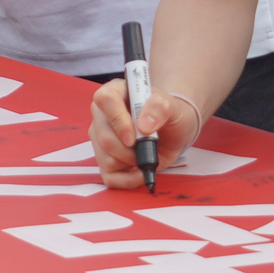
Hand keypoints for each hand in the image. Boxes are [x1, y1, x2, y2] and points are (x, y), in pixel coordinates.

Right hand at [88, 76, 199, 191]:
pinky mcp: (105, 160)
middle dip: (130, 150)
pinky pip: (108, 177)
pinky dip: (128, 180)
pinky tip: (141, 172)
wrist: (173, 130)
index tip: (134, 136)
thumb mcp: (173, 106)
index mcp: (116, 92)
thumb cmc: (170, 114)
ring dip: (131, 163)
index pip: (104, 100)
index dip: (118, 120)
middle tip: (149, 147)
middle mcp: (103, 115)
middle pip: (103, 137)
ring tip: (147, 154)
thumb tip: (144, 126)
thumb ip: (160, 107)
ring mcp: (101, 138)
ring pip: (105, 159)